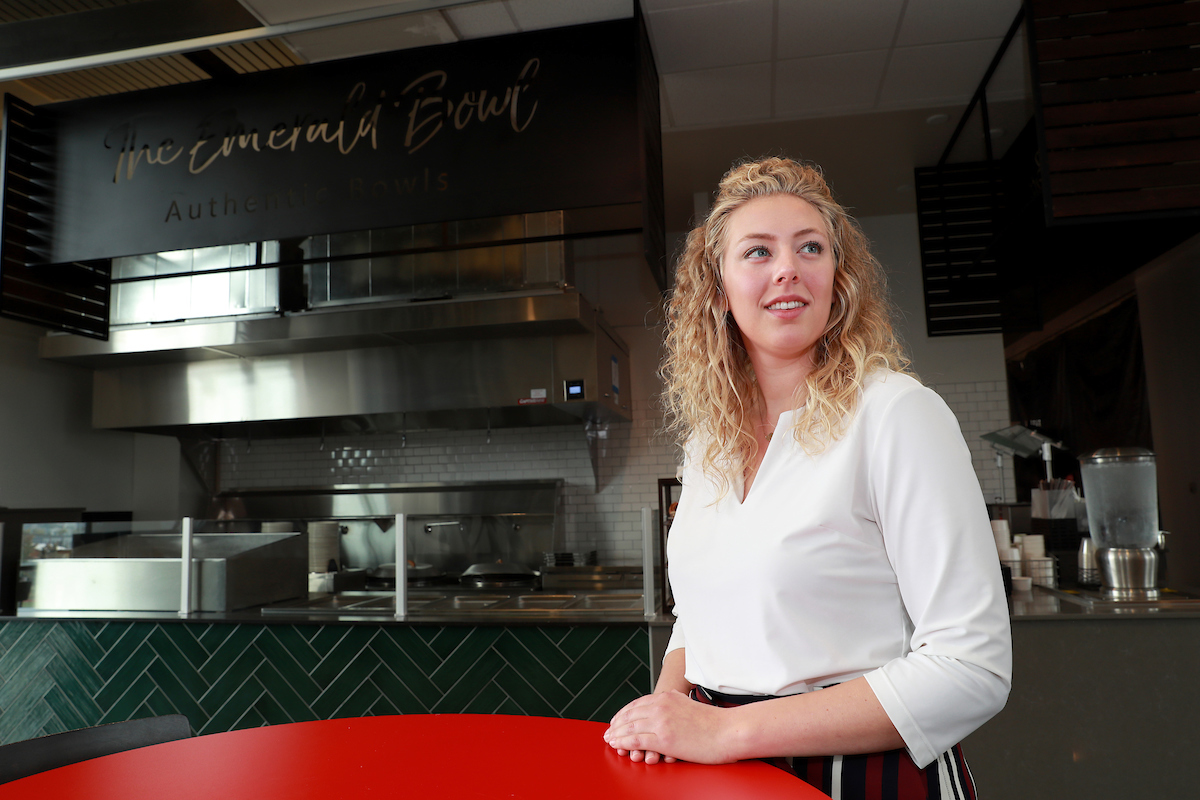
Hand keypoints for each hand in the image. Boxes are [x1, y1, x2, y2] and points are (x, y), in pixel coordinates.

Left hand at [604, 690, 735, 764]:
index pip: (637, 704)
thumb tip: (666, 702)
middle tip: (608, 732)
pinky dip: (623, 743)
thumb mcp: (688, 704)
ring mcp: (661, 721)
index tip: (616, 721)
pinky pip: (636, 740)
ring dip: (616, 734)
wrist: (729, 730)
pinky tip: (618, 745)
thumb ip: (674, 702)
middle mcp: (661, 706)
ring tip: (609, 740)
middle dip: (616, 724)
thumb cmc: (714, 722)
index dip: (623, 713)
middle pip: (630, 714)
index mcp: (667, 697)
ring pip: (630, 727)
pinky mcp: (664, 738)